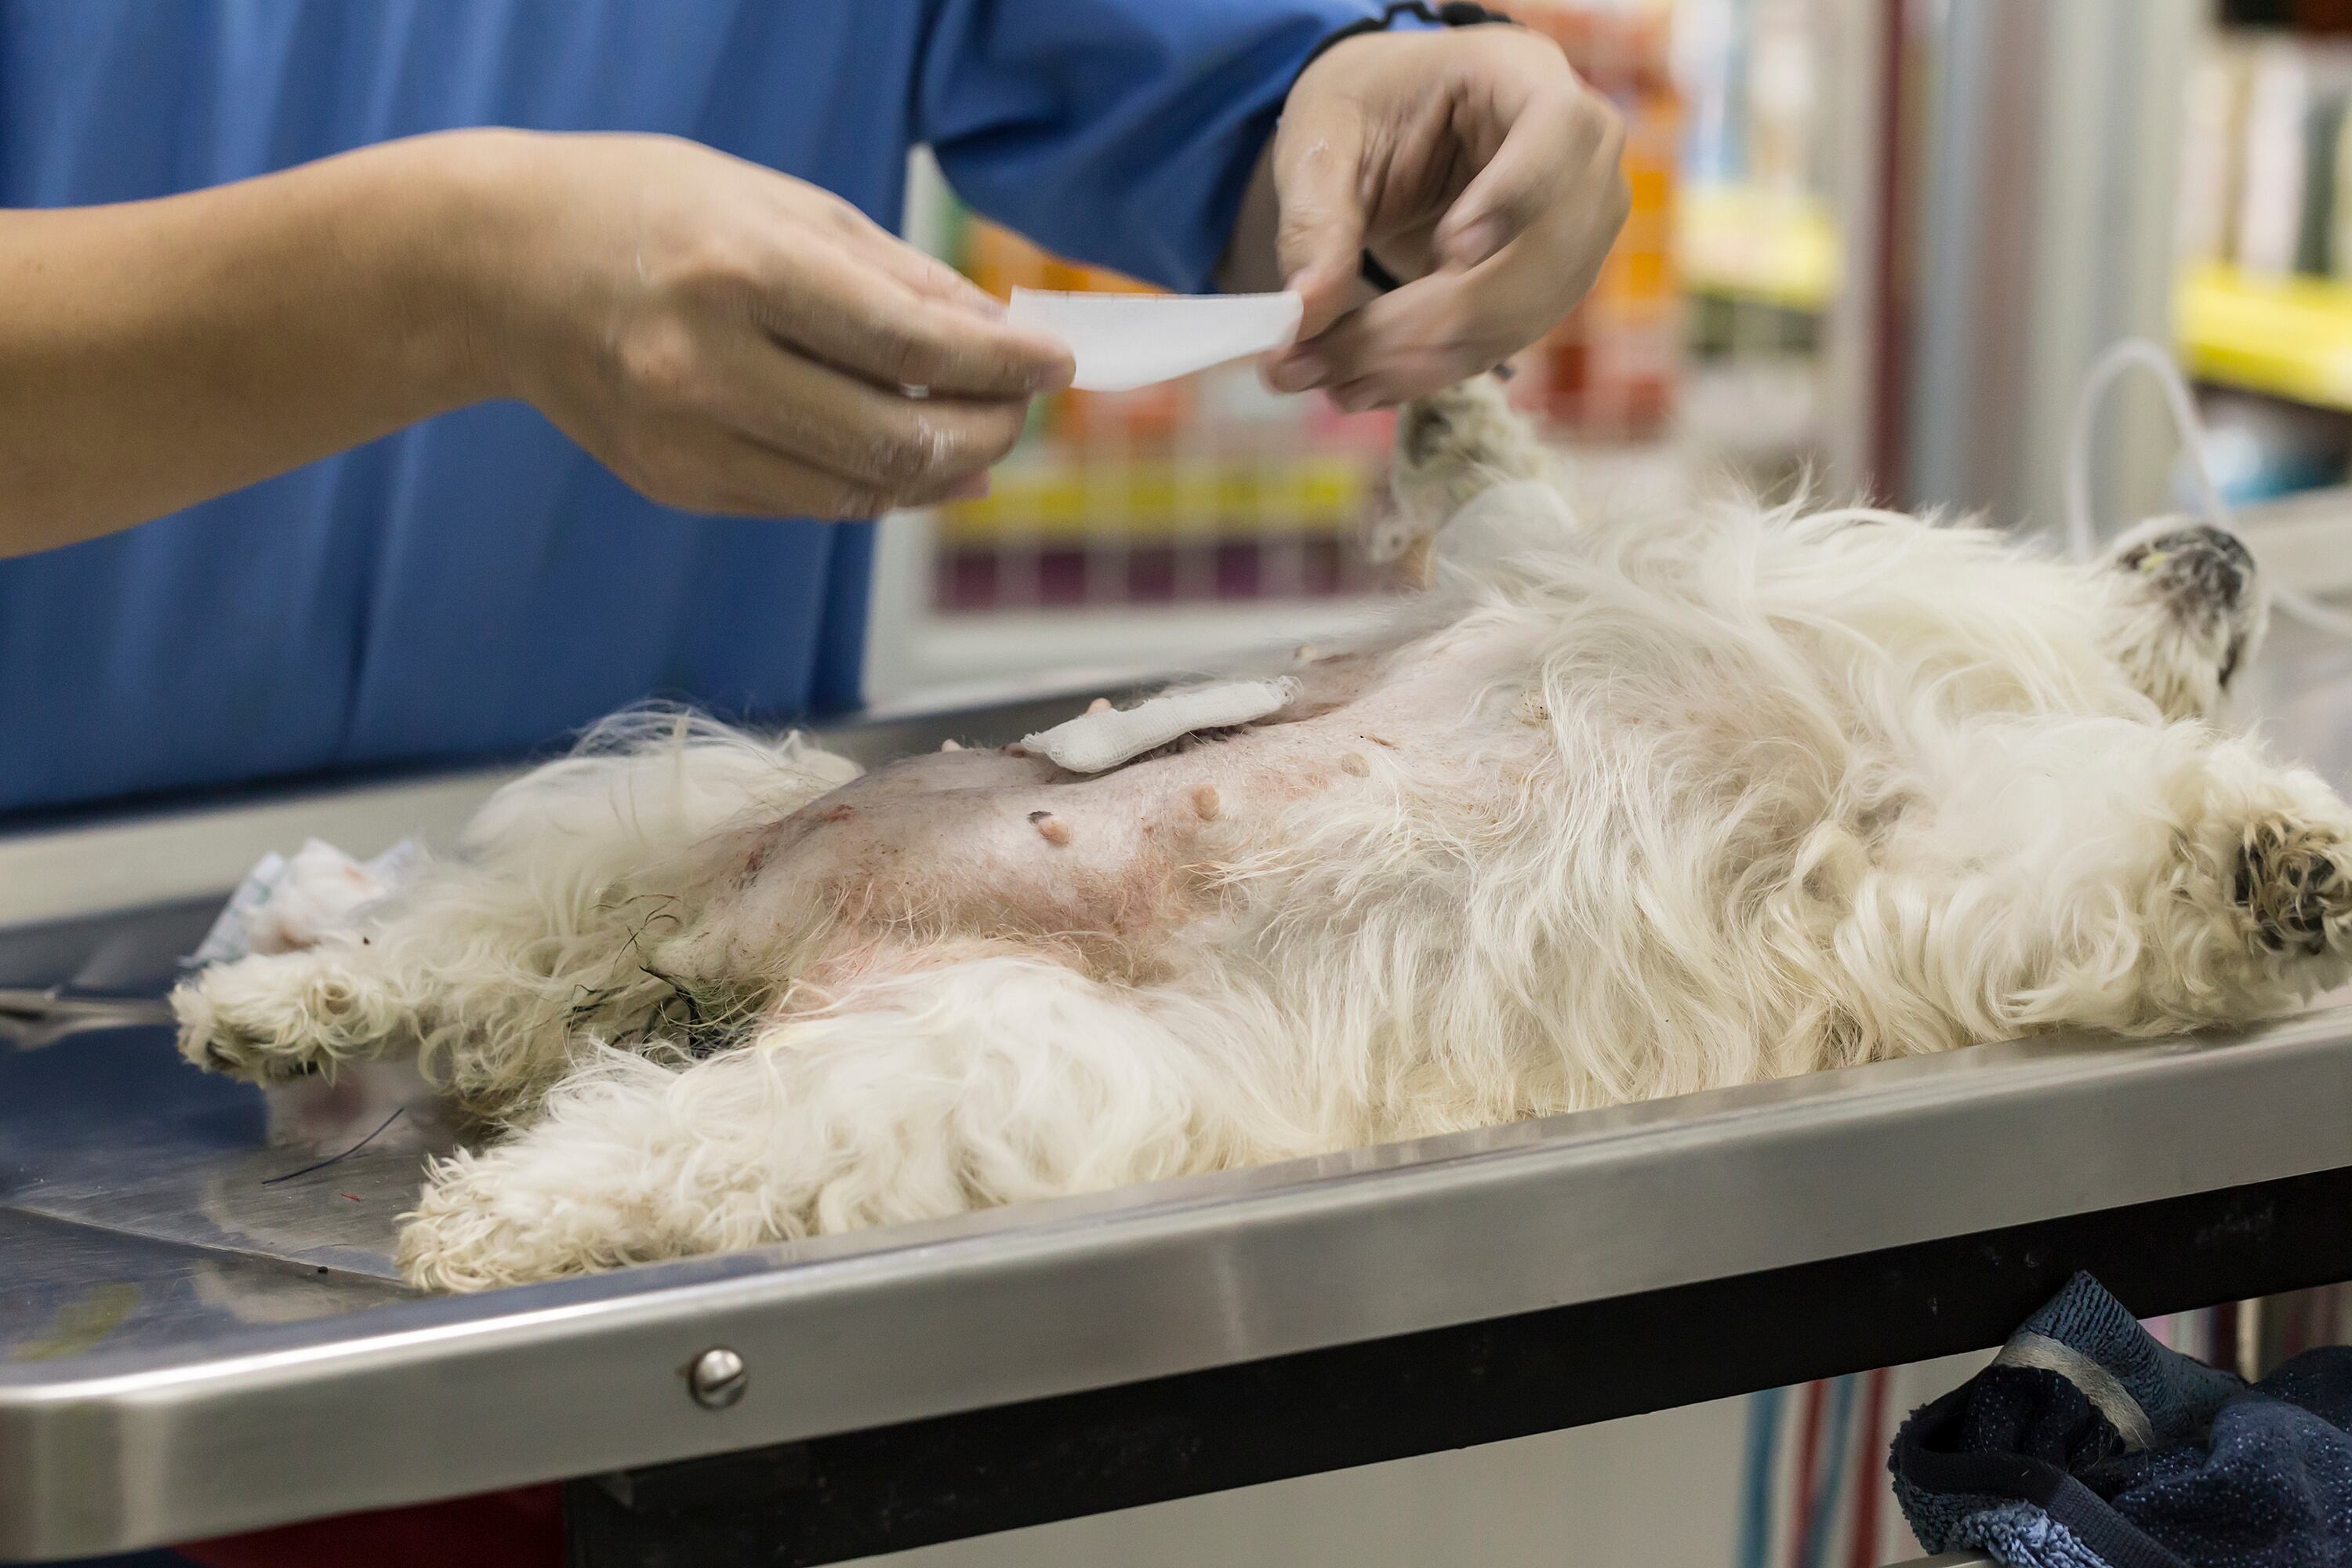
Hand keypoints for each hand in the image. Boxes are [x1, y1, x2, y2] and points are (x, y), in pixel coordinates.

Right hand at [457, 132, 1072, 518]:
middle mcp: (708, 366)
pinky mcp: (674, 484)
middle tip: (1021, 406)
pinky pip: (807, 503)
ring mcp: (685, 439)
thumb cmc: (656, 212)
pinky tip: (908, 460)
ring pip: (857, 490)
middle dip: (985, 429)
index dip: (1001, 365)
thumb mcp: (783, 207)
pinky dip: (873, 486)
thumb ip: (899, 278)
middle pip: (895, 437)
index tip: (1056, 364)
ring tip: (980, 438)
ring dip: (941, 472)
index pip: (910, 345)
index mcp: (742, 272)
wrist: (499, 266)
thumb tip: (1003, 337)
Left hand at [1258, 26, 1627, 409]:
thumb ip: (1313, 217)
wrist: (1397, 126)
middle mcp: (1579, 159)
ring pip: (1516, 318)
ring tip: (1319, 378)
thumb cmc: (1368, 106)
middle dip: (1420, 322)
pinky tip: (1354, 383)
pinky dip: (1423, 371)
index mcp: (1527, 80)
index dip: (1515, 197)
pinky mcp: (1552, 288)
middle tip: (1313, 359)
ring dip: (1414, 363)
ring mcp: (1578, 231)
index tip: (1450, 252)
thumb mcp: (1323, 138)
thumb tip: (1304, 315)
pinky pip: (1498, 343)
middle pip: (1534, 256)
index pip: (1558, 134)